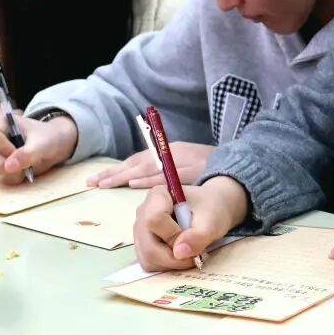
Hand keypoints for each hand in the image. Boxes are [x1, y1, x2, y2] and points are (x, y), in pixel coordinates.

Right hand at [0, 112, 77, 184]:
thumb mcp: (43, 144)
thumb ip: (28, 153)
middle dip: (12, 165)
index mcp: (0, 122)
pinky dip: (14, 177)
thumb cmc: (49, 138)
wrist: (55, 145)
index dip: (3, 148)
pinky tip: (24, 169)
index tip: (19, 151)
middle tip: (29, 160)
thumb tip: (8, 167)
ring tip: (28, 164)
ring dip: (14, 173)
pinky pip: (0, 178)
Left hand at [86, 143, 214, 188]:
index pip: (139, 159)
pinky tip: (134, 182)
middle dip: (114, 173)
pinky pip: (167, 175)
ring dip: (125, 175)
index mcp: (171, 151)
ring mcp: (183, 160)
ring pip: (148, 167)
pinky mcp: (192, 169)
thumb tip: (142, 182)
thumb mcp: (187, 165)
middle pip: (139, 162)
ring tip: (106, 182)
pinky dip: (150, 178)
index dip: (118, 169)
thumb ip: (168, 172)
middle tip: (92, 182)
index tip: (97, 179)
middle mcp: (174, 152)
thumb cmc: (211, 170)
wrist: (241, 167)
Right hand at [134, 176, 248, 271]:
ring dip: (171, 263)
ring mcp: (140, 229)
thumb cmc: (211, 209)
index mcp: (158, 195)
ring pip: (147, 258)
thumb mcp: (212, 221)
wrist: (210, 209)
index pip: (154, 219)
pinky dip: (166, 265)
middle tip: (195, 254)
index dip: (173, 235)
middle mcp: (143, 211)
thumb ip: (199, 235)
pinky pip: (148, 262)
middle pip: (148, 245)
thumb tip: (179, 253)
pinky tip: (181, 255)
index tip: (192, 235)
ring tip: (190, 253)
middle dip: (173, 257)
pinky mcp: (142, 243)